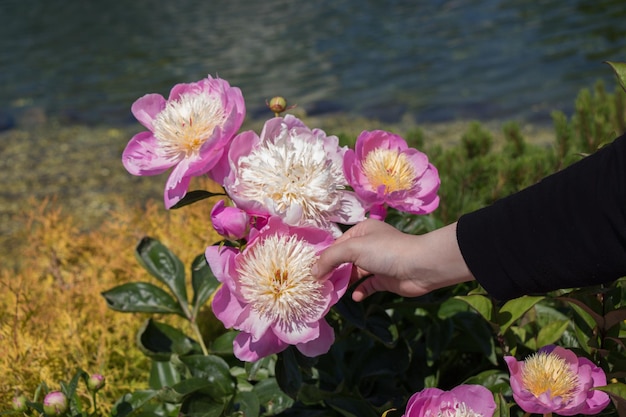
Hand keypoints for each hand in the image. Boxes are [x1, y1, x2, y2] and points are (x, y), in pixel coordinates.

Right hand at [313, 219, 474, 300]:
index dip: (323, 258)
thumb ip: (331, 259)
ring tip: (331, 294)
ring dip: (344, 283)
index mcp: (361, 231)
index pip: (336, 244)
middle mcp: (368, 245)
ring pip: (354, 274)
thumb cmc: (385, 251)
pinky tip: (355, 297)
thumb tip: (313, 273)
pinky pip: (367, 286)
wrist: (420, 266)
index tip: (310, 273)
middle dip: (332, 272)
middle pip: (344, 260)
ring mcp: (376, 262)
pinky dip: (360, 291)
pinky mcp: (384, 279)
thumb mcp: (353, 249)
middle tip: (317, 285)